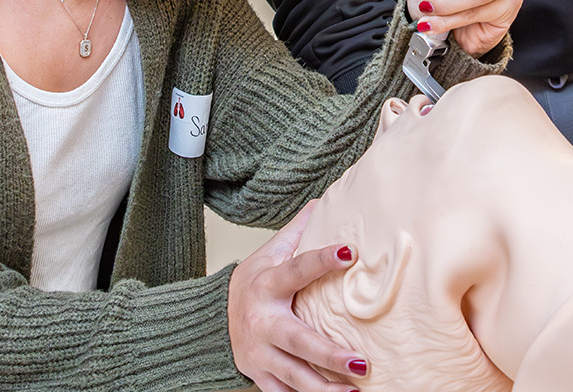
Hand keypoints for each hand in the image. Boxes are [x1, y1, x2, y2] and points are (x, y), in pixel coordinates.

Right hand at [228, 202, 368, 391]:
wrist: (210, 320)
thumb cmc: (253, 283)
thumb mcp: (270, 252)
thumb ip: (298, 231)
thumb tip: (326, 199)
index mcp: (267, 285)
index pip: (298, 269)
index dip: (322, 260)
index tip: (350, 252)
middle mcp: (262, 322)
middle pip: (298, 341)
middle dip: (330, 355)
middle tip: (362, 362)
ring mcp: (259, 354)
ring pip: (294, 376)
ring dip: (325, 388)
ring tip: (355, 391)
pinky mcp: (259, 376)